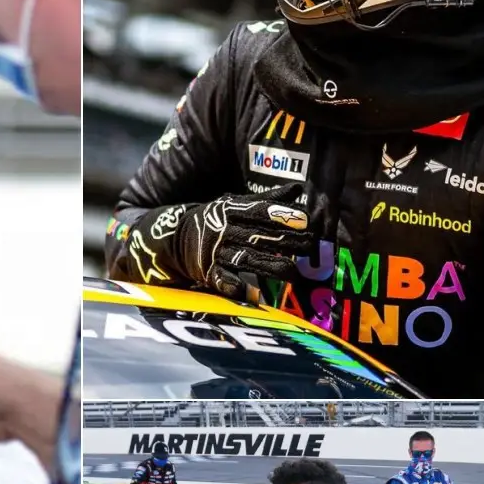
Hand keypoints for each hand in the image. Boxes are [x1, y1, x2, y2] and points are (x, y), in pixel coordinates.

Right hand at [126, 186, 310, 300]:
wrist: (172, 238)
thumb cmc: (213, 220)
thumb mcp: (234, 205)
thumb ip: (265, 200)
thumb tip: (297, 189)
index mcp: (230, 211)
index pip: (258, 211)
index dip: (280, 215)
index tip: (304, 220)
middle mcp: (223, 231)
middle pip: (258, 236)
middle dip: (285, 241)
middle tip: (310, 247)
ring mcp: (216, 253)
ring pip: (247, 259)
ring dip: (271, 266)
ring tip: (294, 272)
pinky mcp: (208, 273)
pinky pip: (223, 281)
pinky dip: (236, 288)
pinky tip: (253, 294)